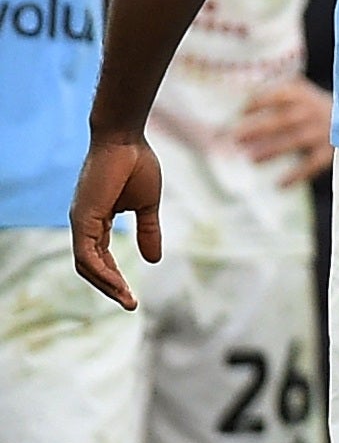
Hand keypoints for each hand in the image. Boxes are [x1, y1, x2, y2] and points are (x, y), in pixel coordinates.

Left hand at [71, 136, 161, 308]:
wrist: (125, 138)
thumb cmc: (136, 163)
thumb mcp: (147, 205)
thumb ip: (148, 231)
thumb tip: (154, 260)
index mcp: (97, 221)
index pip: (101, 258)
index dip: (116, 277)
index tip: (133, 296)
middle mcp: (84, 224)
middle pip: (91, 267)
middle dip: (111, 288)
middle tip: (131, 304)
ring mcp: (80, 222)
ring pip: (86, 266)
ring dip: (106, 285)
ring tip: (127, 299)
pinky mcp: (82, 219)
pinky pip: (87, 254)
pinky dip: (102, 271)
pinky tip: (118, 282)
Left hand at [235, 77, 333, 186]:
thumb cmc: (318, 112)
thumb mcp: (303, 98)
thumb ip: (278, 100)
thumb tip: (240, 108)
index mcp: (306, 95)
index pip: (281, 94)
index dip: (261, 101)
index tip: (241, 111)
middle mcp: (316, 110)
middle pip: (285, 118)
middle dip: (259, 128)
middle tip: (236, 138)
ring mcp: (326, 131)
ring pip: (297, 140)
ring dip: (273, 149)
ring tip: (251, 159)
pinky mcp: (334, 151)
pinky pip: (313, 164)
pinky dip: (297, 174)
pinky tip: (279, 184)